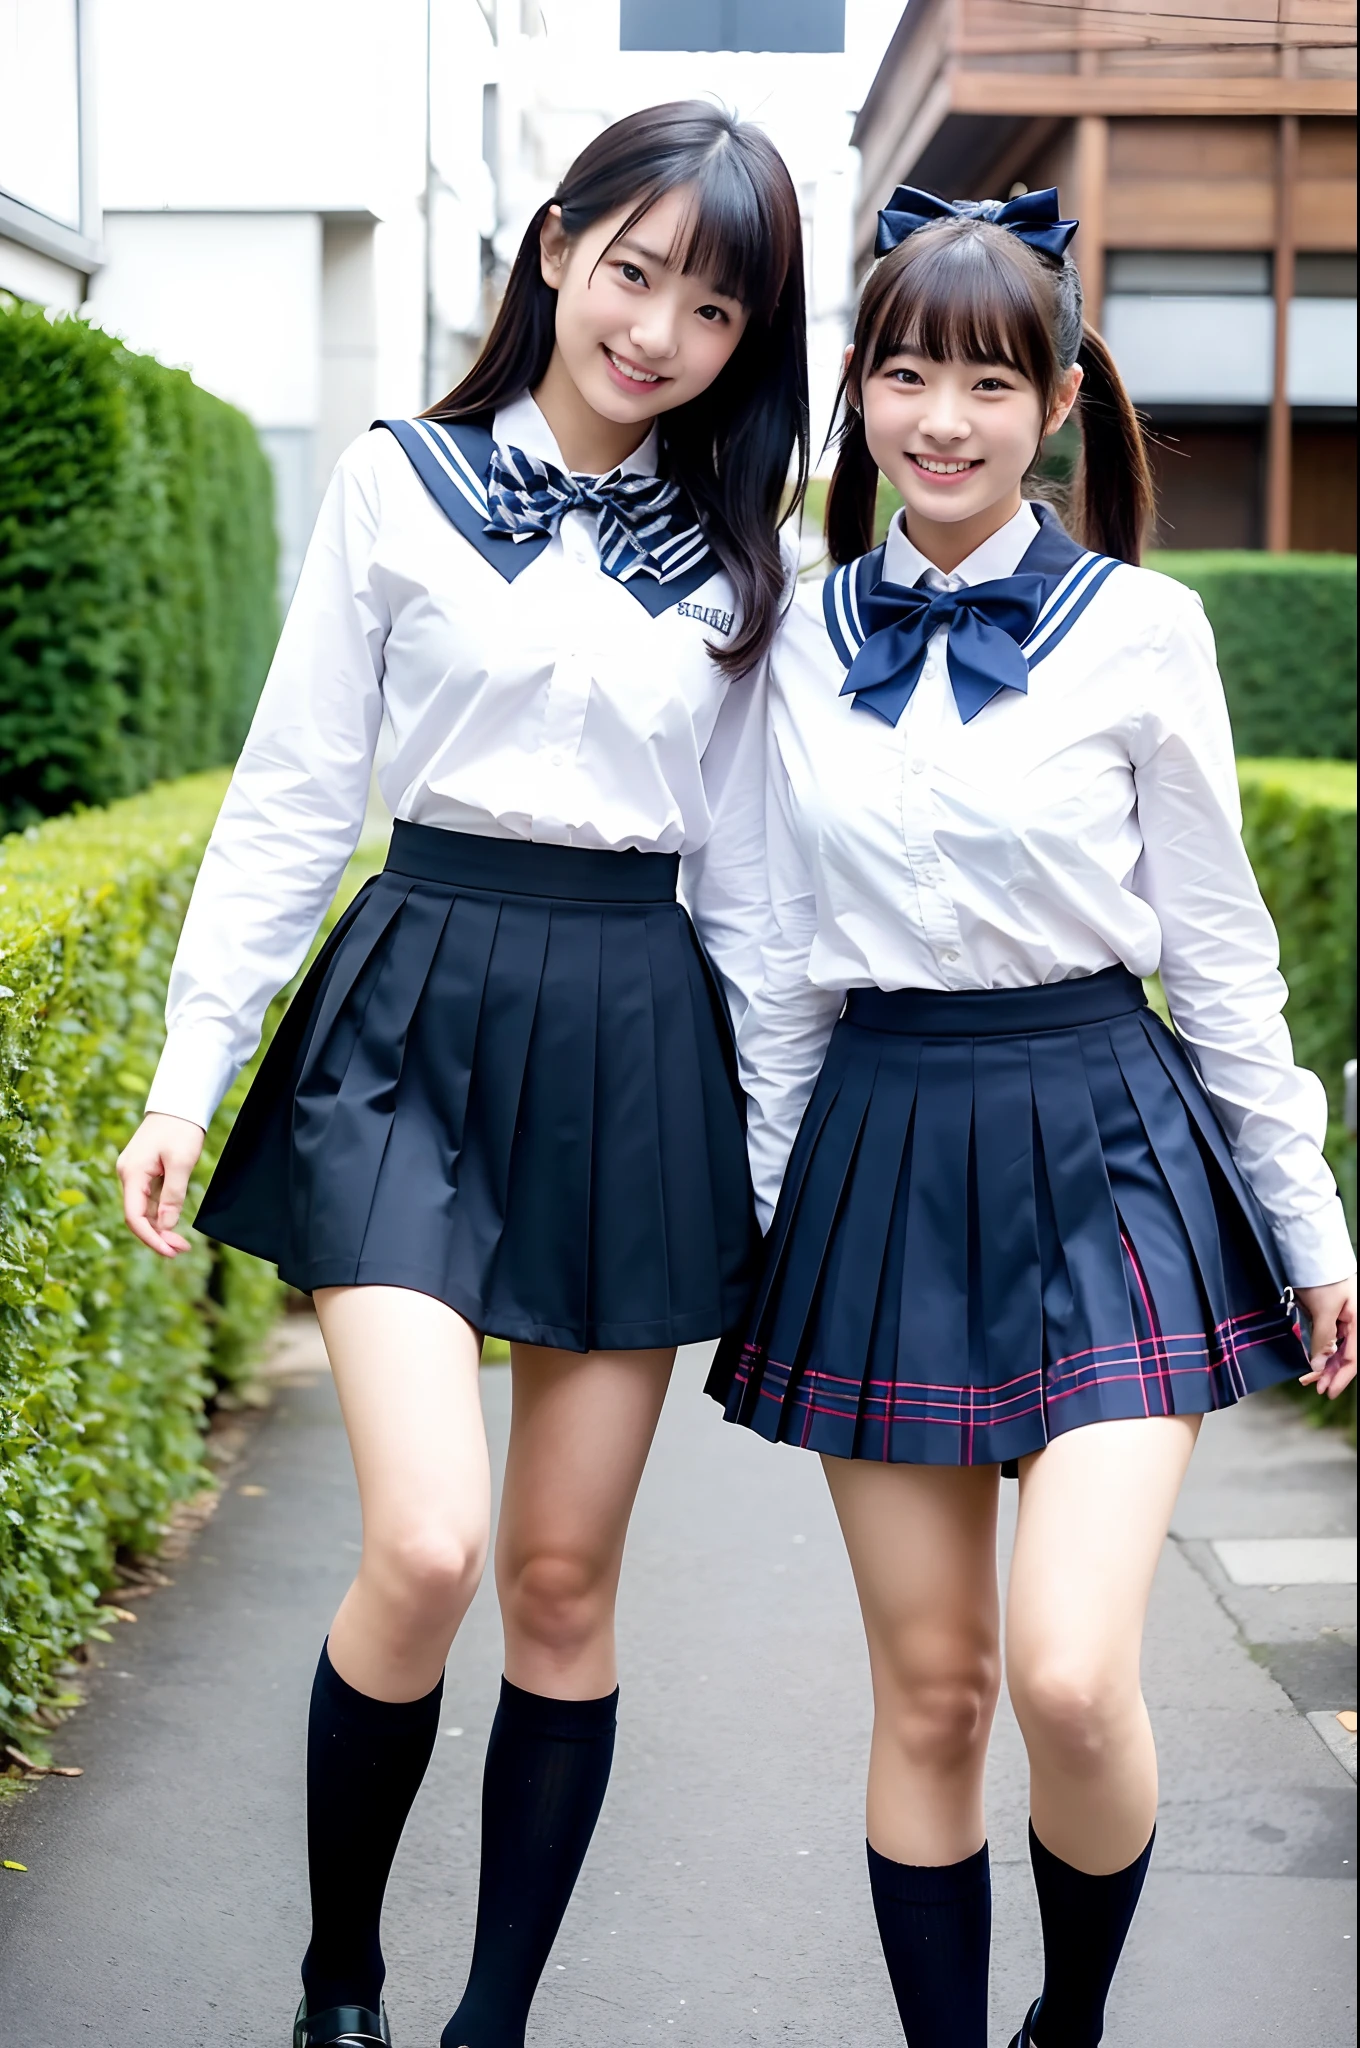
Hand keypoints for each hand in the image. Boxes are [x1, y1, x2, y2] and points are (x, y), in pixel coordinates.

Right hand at [116, 1113, 205, 1256]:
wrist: (179, 1103)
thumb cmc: (180, 1129)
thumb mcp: (181, 1162)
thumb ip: (172, 1195)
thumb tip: (166, 1225)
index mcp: (132, 1174)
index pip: (134, 1217)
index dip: (151, 1238)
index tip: (171, 1252)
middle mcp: (128, 1175)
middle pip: (137, 1216)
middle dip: (158, 1236)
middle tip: (182, 1250)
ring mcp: (134, 1173)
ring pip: (143, 1210)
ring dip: (160, 1228)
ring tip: (181, 1244)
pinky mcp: (144, 1171)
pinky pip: (148, 1200)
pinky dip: (160, 1214)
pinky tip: (173, 1225)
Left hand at [1295, 1276, 1356, 1401]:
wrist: (1313, 1253)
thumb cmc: (1323, 1277)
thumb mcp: (1323, 1310)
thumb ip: (1322, 1338)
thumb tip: (1319, 1365)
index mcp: (1359, 1322)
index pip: (1353, 1358)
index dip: (1341, 1377)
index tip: (1328, 1391)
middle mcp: (1354, 1323)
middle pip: (1346, 1355)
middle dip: (1332, 1373)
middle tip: (1316, 1387)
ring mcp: (1343, 1319)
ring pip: (1337, 1348)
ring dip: (1325, 1365)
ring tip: (1312, 1378)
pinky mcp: (1331, 1314)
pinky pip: (1329, 1338)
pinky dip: (1321, 1350)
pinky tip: (1314, 1360)